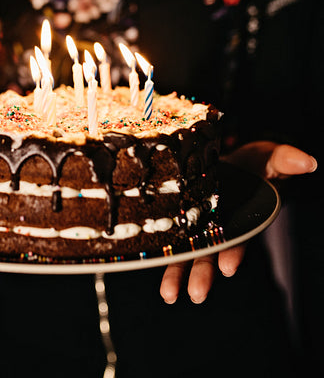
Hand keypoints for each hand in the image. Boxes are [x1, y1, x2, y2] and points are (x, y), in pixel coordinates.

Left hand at [159, 141, 316, 303]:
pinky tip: (144, 266)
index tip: (228, 266)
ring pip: (186, 253)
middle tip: (197, 293)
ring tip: (170, 295)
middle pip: (210, 252)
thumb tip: (308, 161)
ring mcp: (196, 224)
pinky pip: (166, 238)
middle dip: (204, 273)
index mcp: (240, 215)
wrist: (224, 157)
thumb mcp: (268, 156)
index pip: (239, 237)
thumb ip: (285, 159)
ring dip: (178, 274)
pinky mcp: (176, 218)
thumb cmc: (250, 162)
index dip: (233, 250)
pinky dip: (158, 252)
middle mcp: (218, 225)